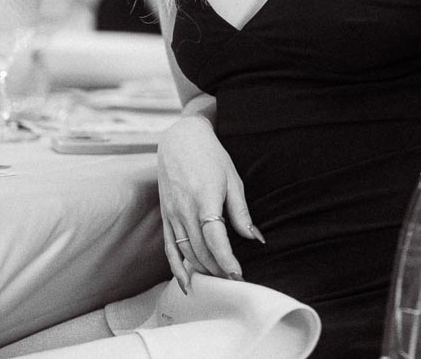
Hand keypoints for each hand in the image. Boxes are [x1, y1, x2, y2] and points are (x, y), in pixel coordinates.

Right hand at [157, 115, 262, 291]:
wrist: (180, 139)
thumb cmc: (211, 157)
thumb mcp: (233, 180)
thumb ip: (241, 212)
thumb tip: (255, 239)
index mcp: (205, 198)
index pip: (215, 238)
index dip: (226, 260)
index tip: (238, 275)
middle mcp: (185, 209)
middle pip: (200, 250)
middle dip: (217, 270)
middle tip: (233, 280)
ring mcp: (172, 214)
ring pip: (185, 252)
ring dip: (202, 270)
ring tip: (218, 280)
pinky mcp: (165, 216)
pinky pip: (169, 248)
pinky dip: (176, 267)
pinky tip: (186, 282)